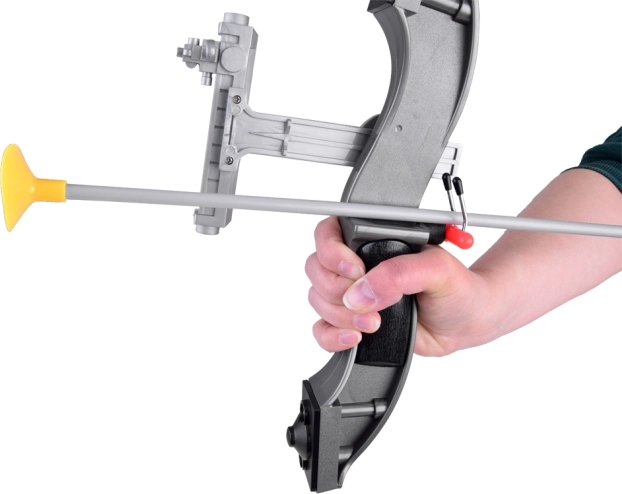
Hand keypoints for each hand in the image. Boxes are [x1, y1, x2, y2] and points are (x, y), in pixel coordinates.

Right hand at [305, 217, 498, 356]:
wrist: (467, 320)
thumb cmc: (457, 288)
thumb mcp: (437, 270)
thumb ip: (400, 273)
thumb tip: (360, 292)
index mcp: (372, 239)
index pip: (328, 234)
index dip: (332, 252)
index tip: (355, 271)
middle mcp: (357, 264)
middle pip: (317, 269)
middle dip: (338, 290)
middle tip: (370, 303)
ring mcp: (353, 294)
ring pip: (318, 300)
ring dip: (340, 316)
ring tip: (374, 323)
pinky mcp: (352, 321)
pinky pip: (321, 328)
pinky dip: (331, 336)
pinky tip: (355, 338)